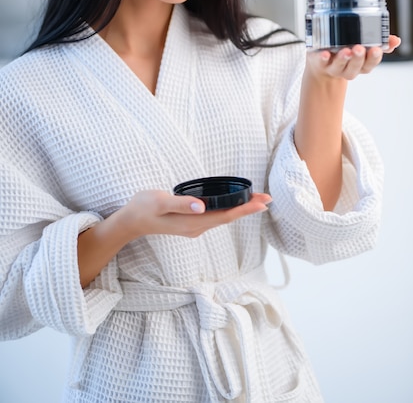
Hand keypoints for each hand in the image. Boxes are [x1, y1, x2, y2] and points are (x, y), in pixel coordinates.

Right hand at [119, 189, 271, 239]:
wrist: (131, 221)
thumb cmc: (143, 208)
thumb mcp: (159, 201)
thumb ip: (180, 203)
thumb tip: (201, 207)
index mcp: (192, 223)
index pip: (226, 216)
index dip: (245, 209)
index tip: (262, 203)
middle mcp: (197, 227)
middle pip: (228, 217)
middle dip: (249, 208)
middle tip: (268, 198)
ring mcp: (194, 226)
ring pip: (223, 217)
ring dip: (240, 209)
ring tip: (256, 200)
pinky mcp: (191, 222)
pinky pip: (216, 216)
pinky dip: (229, 209)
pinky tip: (233, 203)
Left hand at [306, 34, 400, 80]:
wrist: (322, 64)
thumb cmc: (346, 51)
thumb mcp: (364, 47)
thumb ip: (380, 43)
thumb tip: (396, 40)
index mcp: (361, 65)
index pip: (370, 63)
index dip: (374, 58)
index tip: (376, 49)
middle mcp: (348, 69)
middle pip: (355, 67)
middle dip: (358, 58)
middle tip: (360, 48)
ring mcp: (333, 67)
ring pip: (339, 66)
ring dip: (343, 59)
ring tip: (346, 51)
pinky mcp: (320, 63)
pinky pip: (322, 63)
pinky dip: (323, 58)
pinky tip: (325, 54)